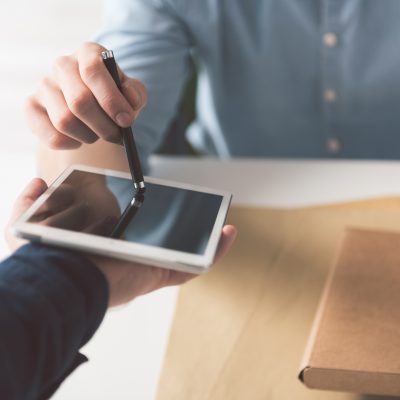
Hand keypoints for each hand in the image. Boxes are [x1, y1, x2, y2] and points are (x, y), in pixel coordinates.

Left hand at [6, 180, 237, 306]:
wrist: (62, 278)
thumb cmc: (49, 256)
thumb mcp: (30, 224)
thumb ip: (31, 202)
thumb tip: (38, 182)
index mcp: (109, 242)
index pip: (135, 227)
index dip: (148, 215)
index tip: (159, 199)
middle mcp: (132, 253)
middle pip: (164, 238)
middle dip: (183, 224)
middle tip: (196, 208)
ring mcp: (150, 264)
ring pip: (185, 251)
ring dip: (205, 237)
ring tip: (220, 219)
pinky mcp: (162, 273)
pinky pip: (195, 266)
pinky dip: (216, 253)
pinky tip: (228, 233)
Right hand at [24, 42, 147, 149]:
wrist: (93, 108)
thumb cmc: (114, 97)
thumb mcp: (131, 93)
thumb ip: (136, 94)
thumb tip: (130, 99)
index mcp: (88, 53)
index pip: (93, 71)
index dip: (111, 100)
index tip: (126, 121)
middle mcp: (63, 65)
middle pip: (79, 101)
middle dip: (104, 126)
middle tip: (116, 136)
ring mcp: (44, 85)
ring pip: (65, 121)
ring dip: (88, 136)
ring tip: (98, 134)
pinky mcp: (32, 106)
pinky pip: (52, 136)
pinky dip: (71, 144)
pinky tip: (80, 139)